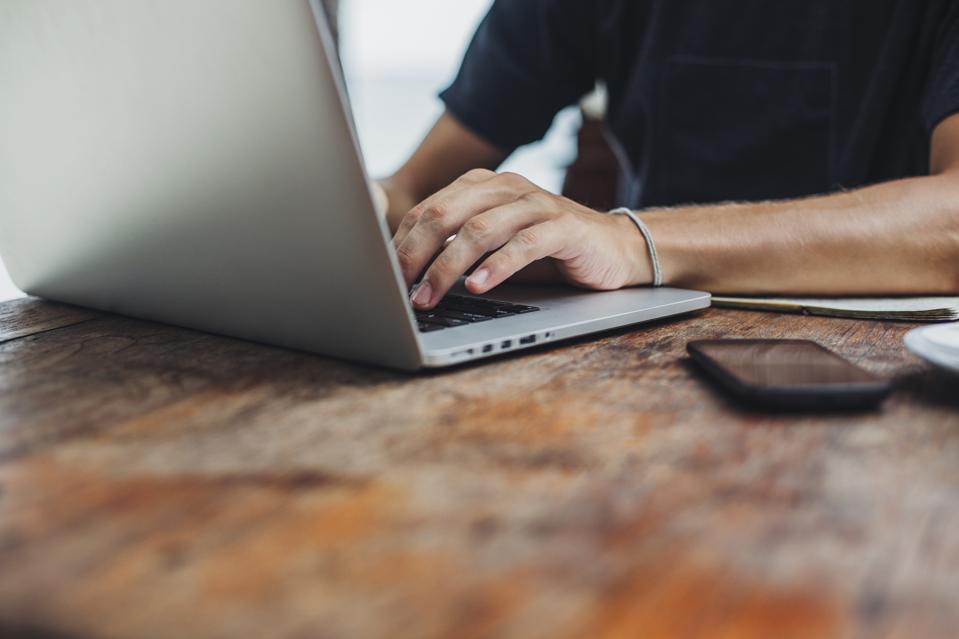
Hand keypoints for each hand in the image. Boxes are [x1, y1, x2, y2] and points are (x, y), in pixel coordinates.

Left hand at [392, 169, 651, 309]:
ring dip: (448, 267)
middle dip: (415, 252)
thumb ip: (457, 246)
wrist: (613, 249)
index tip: (381, 275)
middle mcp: (506, 187)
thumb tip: (404, 273)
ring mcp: (535, 203)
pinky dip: (496, 266)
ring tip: (429, 296)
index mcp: (482, 185)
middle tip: (396, 286)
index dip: (401, 243)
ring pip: (480, 229)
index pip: (428, 209)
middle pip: (446, 213)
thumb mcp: (495, 244)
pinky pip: (523, 244)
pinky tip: (477, 286)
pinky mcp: (563, 226)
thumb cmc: (545, 250)